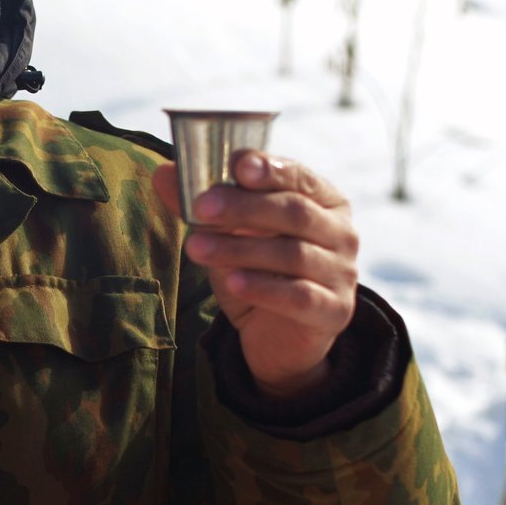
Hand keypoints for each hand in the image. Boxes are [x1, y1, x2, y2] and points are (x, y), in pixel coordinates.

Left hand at [151, 151, 359, 398]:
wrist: (280, 338)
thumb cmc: (260, 272)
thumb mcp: (230, 235)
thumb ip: (204, 206)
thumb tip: (163, 172)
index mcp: (324, 201)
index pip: (300, 178)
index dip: (270, 169)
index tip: (238, 166)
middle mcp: (341, 233)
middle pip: (295, 213)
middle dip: (245, 207)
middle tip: (202, 207)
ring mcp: (342, 273)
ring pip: (293, 255)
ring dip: (241, 249)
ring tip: (197, 247)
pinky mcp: (334, 311)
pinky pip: (300, 296)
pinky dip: (264, 288)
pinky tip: (233, 282)